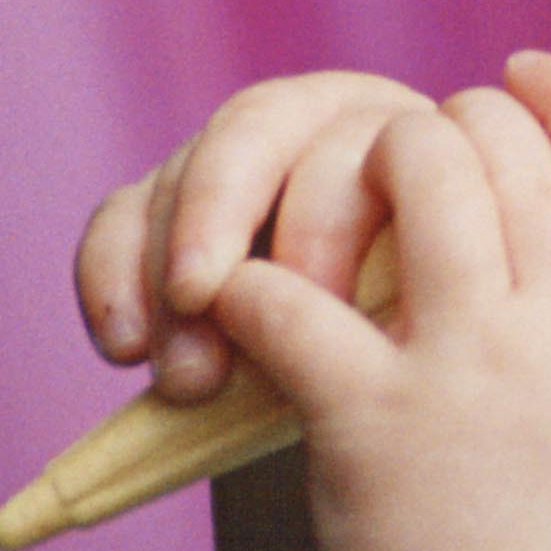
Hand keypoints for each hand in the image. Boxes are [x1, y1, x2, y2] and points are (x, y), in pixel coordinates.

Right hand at [78, 69, 428, 404]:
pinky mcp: (166, 211)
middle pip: (254, 129)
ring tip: (188, 382)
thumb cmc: (430, 369)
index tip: (313, 305)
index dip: (325, 216)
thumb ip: (424, 289)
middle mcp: (320, 130)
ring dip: (164, 275)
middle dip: (218, 216)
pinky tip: (124, 352)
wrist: (393, 422)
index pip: (360, 135)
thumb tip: (387, 301)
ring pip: (180, 176)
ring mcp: (240, 166)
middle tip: (202, 304)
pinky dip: (110, 278)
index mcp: (408, 139)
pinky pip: (120, 219)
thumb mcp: (440, 331)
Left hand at [211, 57, 550, 550]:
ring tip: (335, 209)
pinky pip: (293, 297)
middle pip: (504, 143)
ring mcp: (470, 361)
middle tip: (415, 154)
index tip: (518, 76)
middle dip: (449, 125)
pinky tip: (251, 297)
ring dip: (361, 172)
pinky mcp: (371, 415)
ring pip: (413, 169)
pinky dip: (260, 281)